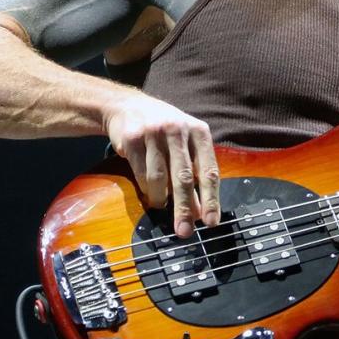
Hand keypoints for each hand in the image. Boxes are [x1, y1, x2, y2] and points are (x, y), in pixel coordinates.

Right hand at [104, 95, 220, 237]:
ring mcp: (154, 133)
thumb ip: (196, 172)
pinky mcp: (132, 138)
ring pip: (159, 178)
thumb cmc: (164, 131)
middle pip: (184, 177)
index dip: (211, 198)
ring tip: (160, 206)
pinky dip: (146, 189)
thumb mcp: (186, 144)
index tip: (211, 222)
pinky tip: (148, 192)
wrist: (127, 106)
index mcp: (199, 132)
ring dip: (161, 199)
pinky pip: (141, 173)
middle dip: (185, 208)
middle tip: (185, 231)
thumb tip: (200, 211)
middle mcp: (178, 130)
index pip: (209, 170)